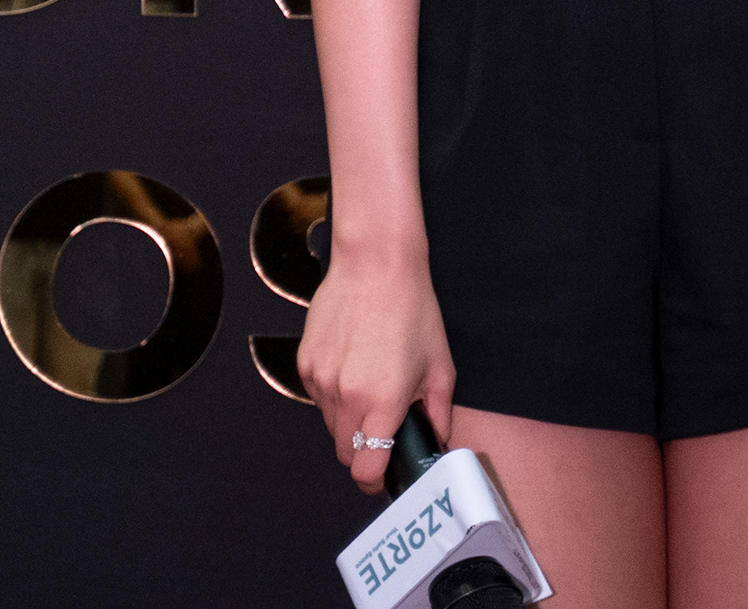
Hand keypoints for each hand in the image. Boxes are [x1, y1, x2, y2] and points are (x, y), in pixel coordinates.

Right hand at [298, 246, 456, 494]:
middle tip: (383, 429)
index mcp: (383, 402)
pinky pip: (318, 399)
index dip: (374, 481)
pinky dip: (334, 395)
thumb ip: (439, 414)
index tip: (382, 476)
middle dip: (364, 451)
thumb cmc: (413, 311)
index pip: (365, 470)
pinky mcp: (305, 365)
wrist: (375, 265)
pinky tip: (354, 366)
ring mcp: (321, 381)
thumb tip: (437, 443)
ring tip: (371, 386)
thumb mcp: (441, 366)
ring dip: (348, 421)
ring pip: (330, 426)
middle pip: (345, 454)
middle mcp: (347, 397)